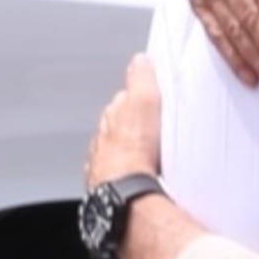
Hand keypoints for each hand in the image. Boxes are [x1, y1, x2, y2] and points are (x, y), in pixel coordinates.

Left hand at [87, 55, 162, 187]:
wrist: (125, 197)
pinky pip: (124, 178)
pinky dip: (132, 176)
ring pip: (120, 155)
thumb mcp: (143, 105)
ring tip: (153, 156)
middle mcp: (103, 145)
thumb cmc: (132, 155)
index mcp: (109, 122)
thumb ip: (141, 81)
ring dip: (133, 154)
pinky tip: (147, 179)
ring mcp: (107, 169)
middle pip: (119, 130)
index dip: (136, 100)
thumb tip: (140, 61)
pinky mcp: (115, 191)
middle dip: (133, 128)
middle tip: (155, 128)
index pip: (121, 104)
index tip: (148, 97)